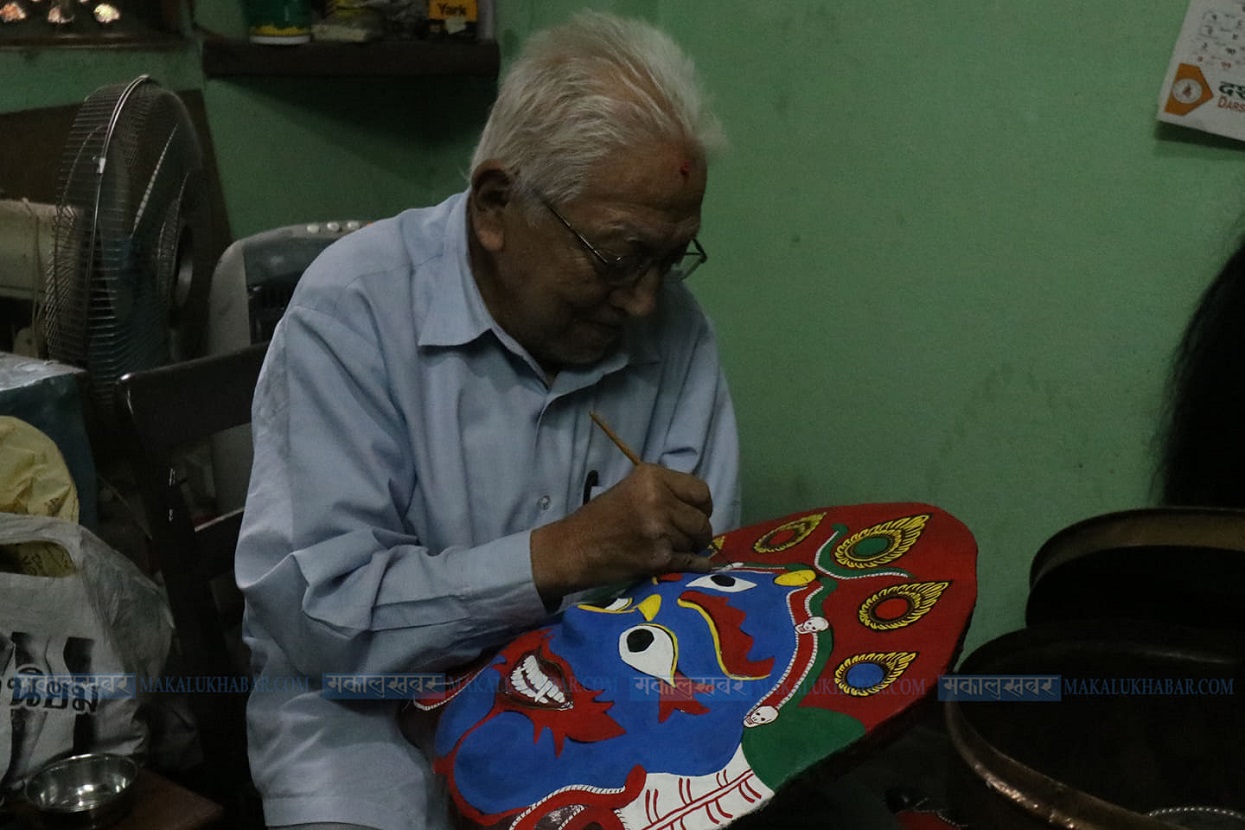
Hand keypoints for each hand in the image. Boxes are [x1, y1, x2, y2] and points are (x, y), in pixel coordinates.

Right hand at [530, 463, 714, 604]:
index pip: (701, 492)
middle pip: (702, 520)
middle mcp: (658, 499)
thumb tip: (699, 507)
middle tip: (681, 537)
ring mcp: (659, 530)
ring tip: (664, 547)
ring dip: (688, 549)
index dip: (702, 507)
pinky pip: (692, 563)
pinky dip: (693, 566)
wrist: (572, 549)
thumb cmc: (600, 519)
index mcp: (652, 476)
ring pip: (696, 542)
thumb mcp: (632, 489)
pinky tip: (686, 564)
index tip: (693, 515)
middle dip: (697, 532)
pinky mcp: (658, 557)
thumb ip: (665, 491)